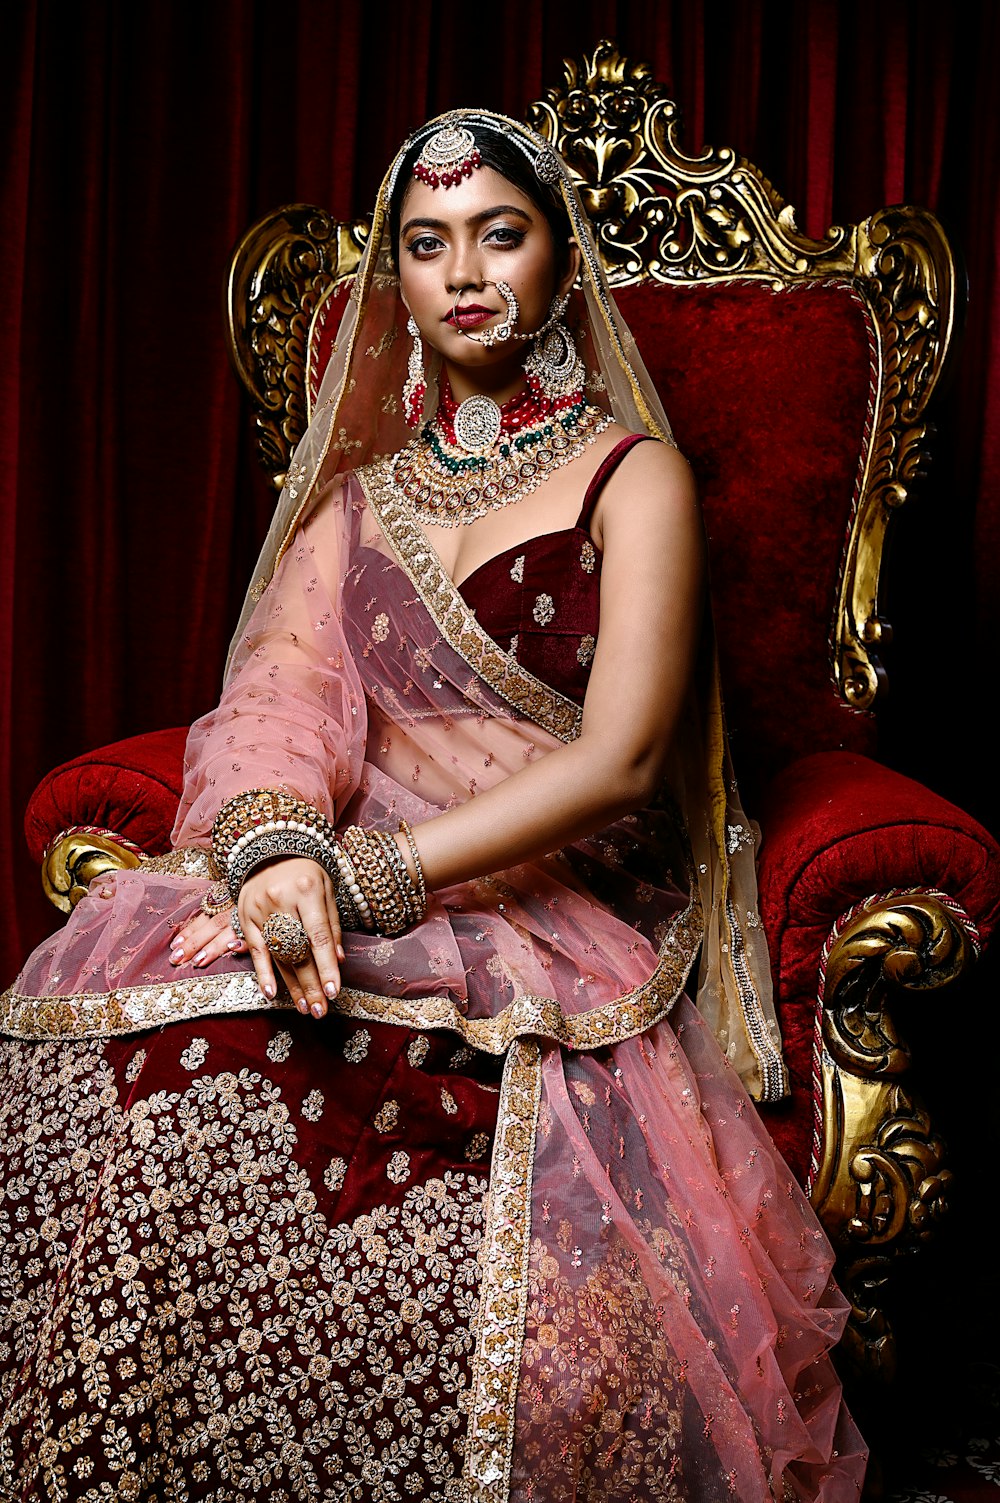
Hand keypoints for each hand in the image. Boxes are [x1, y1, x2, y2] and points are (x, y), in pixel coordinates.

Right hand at [169, 858, 345, 1017]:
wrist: (269, 850)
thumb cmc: (306, 873)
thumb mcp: (327, 889)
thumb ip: (332, 924)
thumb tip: (338, 960)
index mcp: (306, 889)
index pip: (318, 936)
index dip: (326, 966)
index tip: (334, 992)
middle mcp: (280, 900)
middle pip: (297, 950)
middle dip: (311, 984)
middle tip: (320, 1010)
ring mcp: (259, 910)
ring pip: (278, 955)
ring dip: (292, 985)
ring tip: (305, 1008)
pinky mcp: (245, 918)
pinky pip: (255, 951)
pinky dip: (263, 973)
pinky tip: (272, 994)